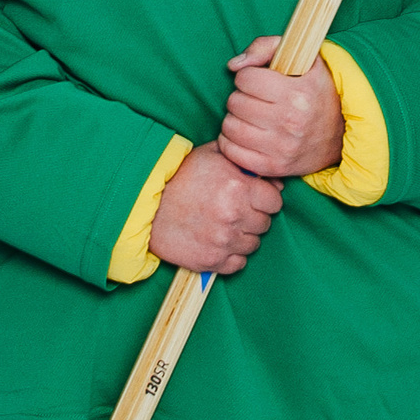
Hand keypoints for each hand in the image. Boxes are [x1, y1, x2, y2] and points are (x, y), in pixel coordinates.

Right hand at [148, 140, 283, 276]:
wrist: (144, 205)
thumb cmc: (178, 177)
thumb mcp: (212, 156)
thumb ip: (245, 163)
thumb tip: (274, 180)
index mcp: (238, 187)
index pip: (275, 201)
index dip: (265, 199)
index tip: (253, 198)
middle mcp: (234, 215)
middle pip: (265, 224)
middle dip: (253, 217)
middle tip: (235, 211)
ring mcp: (223, 240)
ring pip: (253, 245)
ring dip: (243, 237)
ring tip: (224, 226)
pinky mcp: (211, 260)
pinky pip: (238, 264)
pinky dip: (231, 256)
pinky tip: (218, 243)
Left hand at [216, 38, 342, 182]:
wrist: (339, 137)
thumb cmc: (316, 93)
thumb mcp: (304, 60)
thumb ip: (266, 47)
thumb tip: (234, 65)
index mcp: (298, 94)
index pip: (246, 78)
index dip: (249, 76)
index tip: (259, 81)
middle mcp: (289, 122)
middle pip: (235, 102)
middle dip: (241, 97)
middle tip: (255, 100)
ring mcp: (281, 148)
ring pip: (229, 127)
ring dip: (234, 119)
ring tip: (249, 117)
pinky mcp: (273, 167)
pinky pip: (231, 152)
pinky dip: (230, 142)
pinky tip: (244, 134)